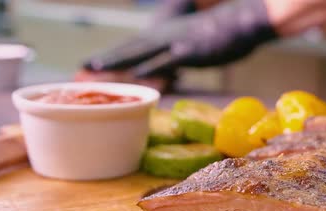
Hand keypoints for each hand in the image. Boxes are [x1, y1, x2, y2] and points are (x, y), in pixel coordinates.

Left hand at [84, 0, 276, 77]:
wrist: (244, 22)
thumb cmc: (224, 35)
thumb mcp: (196, 44)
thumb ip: (179, 54)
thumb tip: (171, 66)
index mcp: (166, 34)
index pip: (134, 46)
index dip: (113, 55)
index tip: (93, 64)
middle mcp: (165, 35)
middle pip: (129, 47)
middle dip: (105, 58)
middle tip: (81, 67)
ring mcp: (176, 42)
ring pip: (140, 52)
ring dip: (116, 60)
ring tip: (94, 67)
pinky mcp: (190, 50)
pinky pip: (167, 60)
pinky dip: (150, 67)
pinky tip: (135, 73)